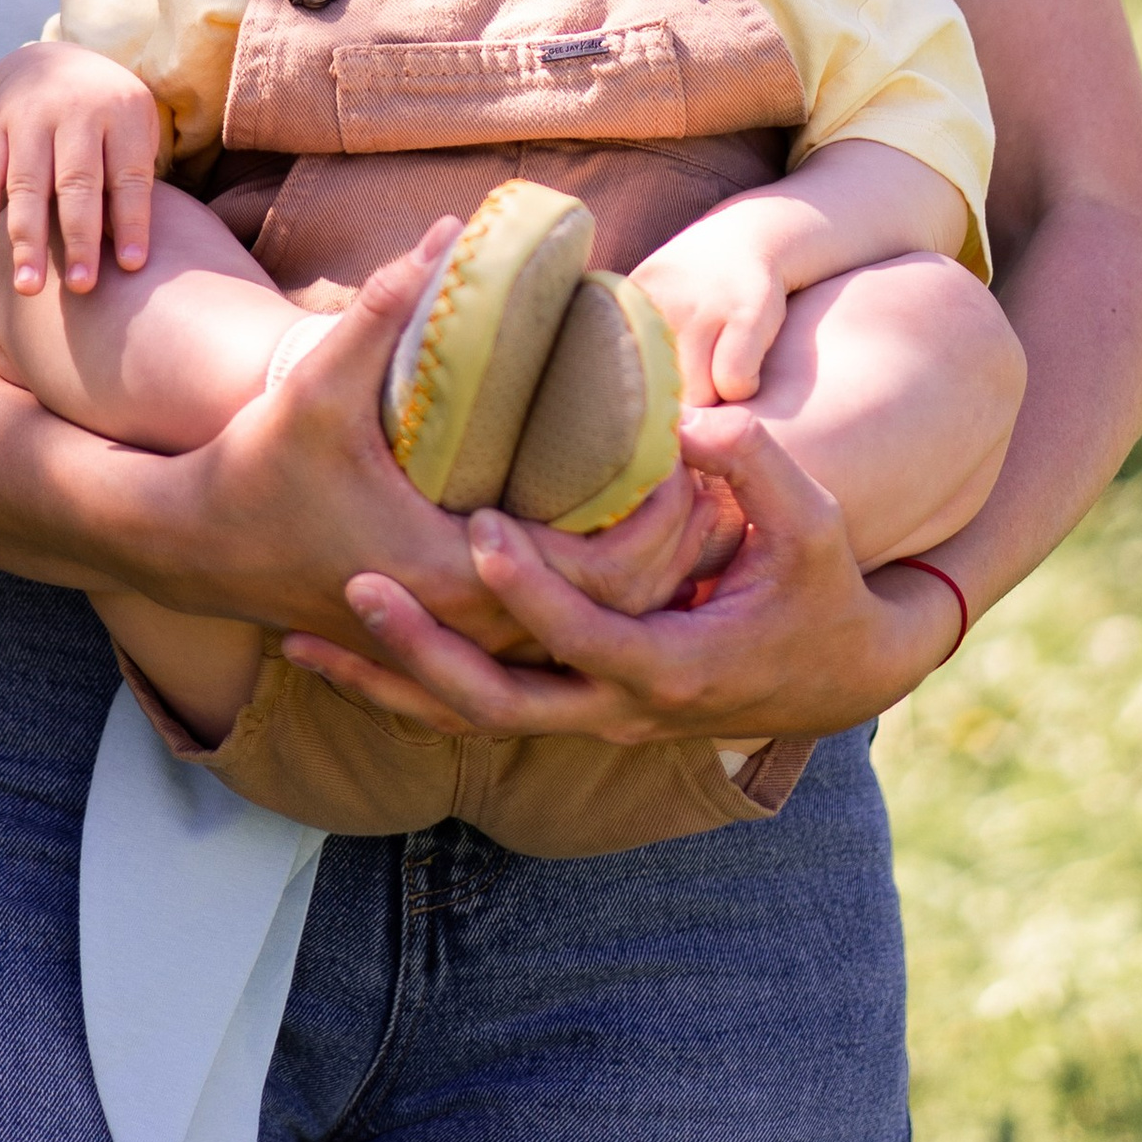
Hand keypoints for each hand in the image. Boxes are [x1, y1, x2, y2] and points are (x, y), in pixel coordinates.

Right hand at [0, 40, 162, 295]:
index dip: (131, 221)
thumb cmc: (107, 118)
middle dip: (79, 238)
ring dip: (26, 238)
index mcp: (122, 110)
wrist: (49, 64)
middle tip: (82, 287)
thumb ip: (133, 181)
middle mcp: (73, 108)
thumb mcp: (135, 130)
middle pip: (76, 182)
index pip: (128, 174)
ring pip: (26, 183)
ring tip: (29, 286)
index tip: (132, 267)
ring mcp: (28, 116)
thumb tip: (129, 256)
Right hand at [117, 220, 717, 657]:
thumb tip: (453, 233)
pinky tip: (617, 538)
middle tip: (717, 482)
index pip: (587, 582)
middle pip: (603, 614)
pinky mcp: (440, 627)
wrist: (193, 545)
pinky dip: (590, 593)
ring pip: (576, 631)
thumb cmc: (255, 464)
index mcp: (446, 574)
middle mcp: (459, 620)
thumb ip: (384, 309)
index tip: (688, 466)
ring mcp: (450, 635)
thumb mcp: (315, 385)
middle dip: (666, 555)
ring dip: (636, 579)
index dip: (651, 531)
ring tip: (688, 506)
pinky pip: (540, 626)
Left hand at [280, 406, 960, 743]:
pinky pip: (478, 708)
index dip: (526, 588)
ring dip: (389, 685)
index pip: (579, 637)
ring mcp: (590, 719)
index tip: (476, 529)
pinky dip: (411, 688)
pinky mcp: (573, 709)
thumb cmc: (822, 588)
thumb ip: (757, 467)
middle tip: (355, 590)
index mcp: (671, 670)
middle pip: (497, 704)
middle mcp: (617, 711)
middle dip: (421, 654)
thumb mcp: (813, 526)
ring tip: (301, 642)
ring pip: (469, 722)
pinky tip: (345, 652)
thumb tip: (694, 419)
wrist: (839, 673)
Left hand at [631, 199, 805, 406]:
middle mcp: (658, 302)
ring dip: (713, 395)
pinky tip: (745, 361)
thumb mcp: (644, 303)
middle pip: (660, 398)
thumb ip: (624, 349)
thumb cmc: (692, 286)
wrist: (751, 233)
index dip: (635, 404)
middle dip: (679, 402)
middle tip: (694, 377)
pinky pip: (736, 383)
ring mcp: (701, 306)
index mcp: (626, 304)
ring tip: (718, 365)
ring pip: (700, 398)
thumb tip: (612, 421)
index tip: (647, 405)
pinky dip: (744, 385)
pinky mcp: (745, 312)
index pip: (614, 380)